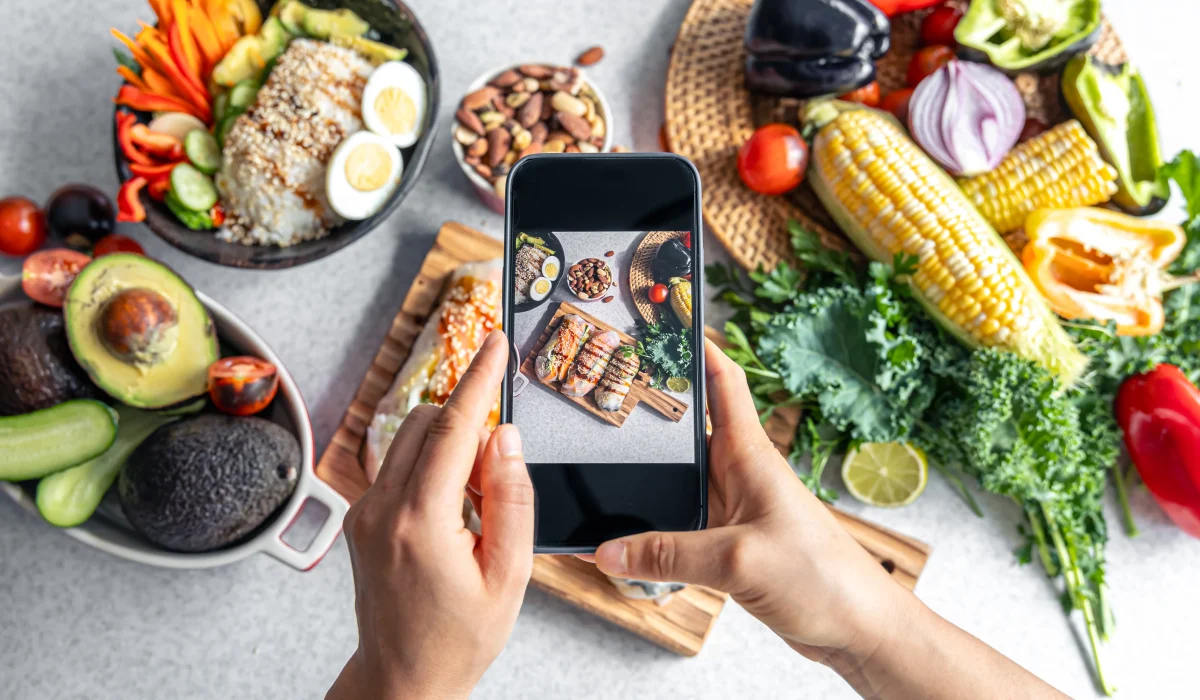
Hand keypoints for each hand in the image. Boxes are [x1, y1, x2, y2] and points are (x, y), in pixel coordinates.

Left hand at [328, 331, 532, 699]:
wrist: (402, 678)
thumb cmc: (457, 638)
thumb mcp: (509, 575)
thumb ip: (513, 499)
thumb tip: (506, 438)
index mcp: (421, 522)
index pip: (454, 429)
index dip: (479, 379)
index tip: (495, 344)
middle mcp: (382, 509)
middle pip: (428, 423)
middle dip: (470, 428)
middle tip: (498, 483)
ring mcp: (365, 511)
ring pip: (412, 439)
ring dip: (451, 450)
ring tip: (475, 513)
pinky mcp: (361, 516)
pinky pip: (401, 465)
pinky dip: (432, 470)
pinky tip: (452, 519)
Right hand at [593, 339, 905, 666]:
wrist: (859, 629)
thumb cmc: (824, 581)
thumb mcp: (738, 562)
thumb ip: (668, 554)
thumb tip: (607, 549)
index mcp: (750, 456)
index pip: (722, 382)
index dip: (696, 346)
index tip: (663, 321)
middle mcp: (740, 475)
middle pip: (689, 429)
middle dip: (652, 407)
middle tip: (609, 387)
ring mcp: (736, 509)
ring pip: (680, 481)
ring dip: (648, 474)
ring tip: (603, 461)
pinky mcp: (732, 544)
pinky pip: (683, 525)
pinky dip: (654, 527)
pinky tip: (627, 537)